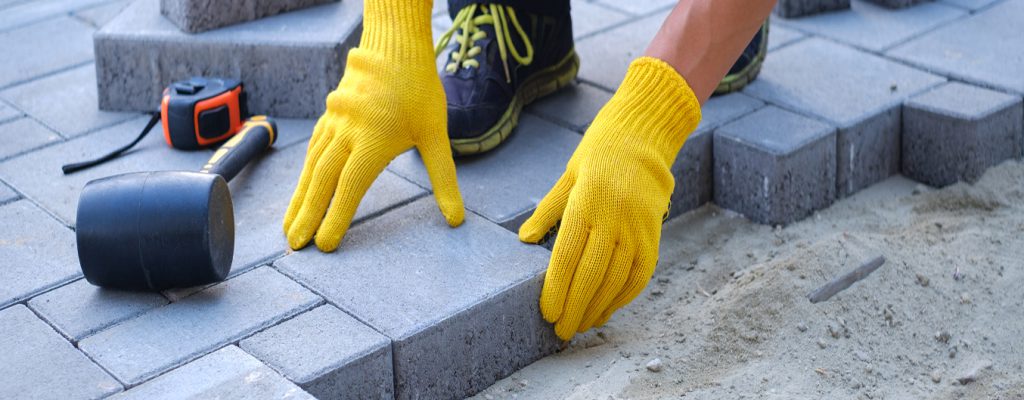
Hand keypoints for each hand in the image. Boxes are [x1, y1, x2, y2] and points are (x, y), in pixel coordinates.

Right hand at [284, 45, 463, 251]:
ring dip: (299, 198)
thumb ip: (443, 179)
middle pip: (322, 181)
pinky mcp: (329, 115)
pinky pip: (312, 149)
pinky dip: (304, 174)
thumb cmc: (420, 91)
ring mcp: (334, 122)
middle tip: (295, 246)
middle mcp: (347, 132)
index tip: (324, 245)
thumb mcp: (437, 135)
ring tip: (288, 227)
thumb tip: (456, 219)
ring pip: (311, 166)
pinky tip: (300, 191)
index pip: (350, 187)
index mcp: (374, 140)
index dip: (335, 218)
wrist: (394, 47)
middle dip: (307, 215)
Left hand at [519, 58, 700, 339]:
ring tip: (582, 326)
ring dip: (598, 308)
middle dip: (575, 308)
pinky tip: (608, 310)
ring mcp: (637, 227)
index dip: (557, 290)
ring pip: (616, 279)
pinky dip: (624, 297)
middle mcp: (613, 217)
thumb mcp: (567, 176)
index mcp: (586, 202)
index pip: (567, 256)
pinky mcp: (653, 233)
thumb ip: (547, 210)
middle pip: (591, 275)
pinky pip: (640, 273)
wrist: (645, 136)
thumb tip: (524, 239)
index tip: (547, 313)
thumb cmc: (598, 153)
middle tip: (561, 332)